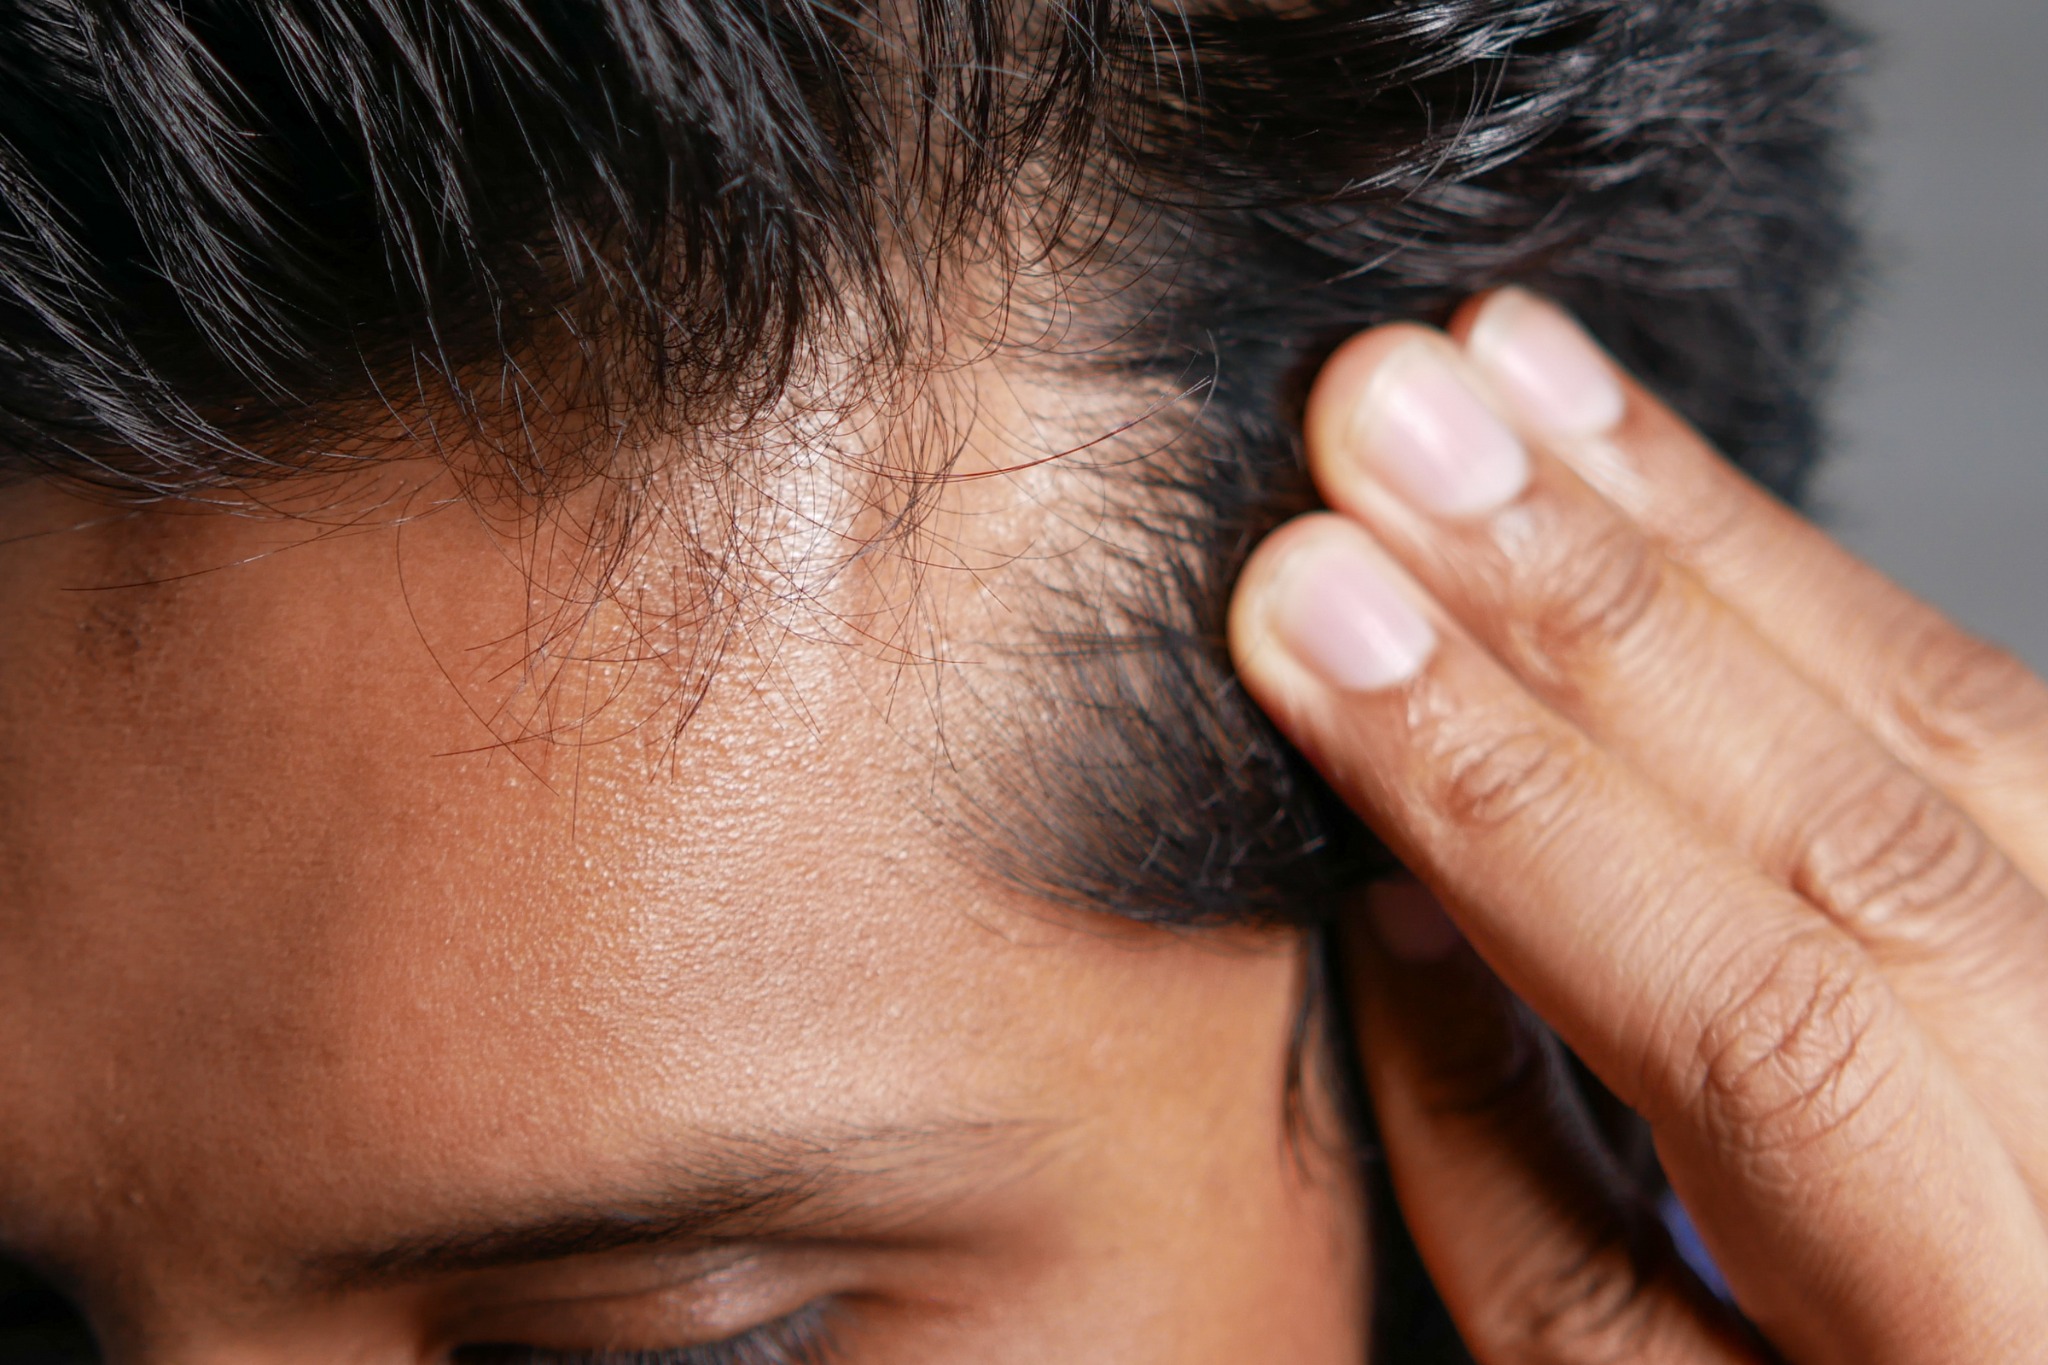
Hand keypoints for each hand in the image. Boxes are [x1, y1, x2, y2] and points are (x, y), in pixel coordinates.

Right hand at [1229, 291, 2047, 1362]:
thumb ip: (1501, 1159)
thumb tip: (1399, 874)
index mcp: (1988, 1351)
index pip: (1757, 1028)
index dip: (1512, 798)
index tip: (1317, 618)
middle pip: (1880, 842)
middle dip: (1595, 612)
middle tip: (1393, 422)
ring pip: (1972, 727)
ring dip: (1694, 529)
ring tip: (1497, 380)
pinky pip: (2001, 716)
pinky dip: (1801, 572)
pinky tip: (1643, 472)